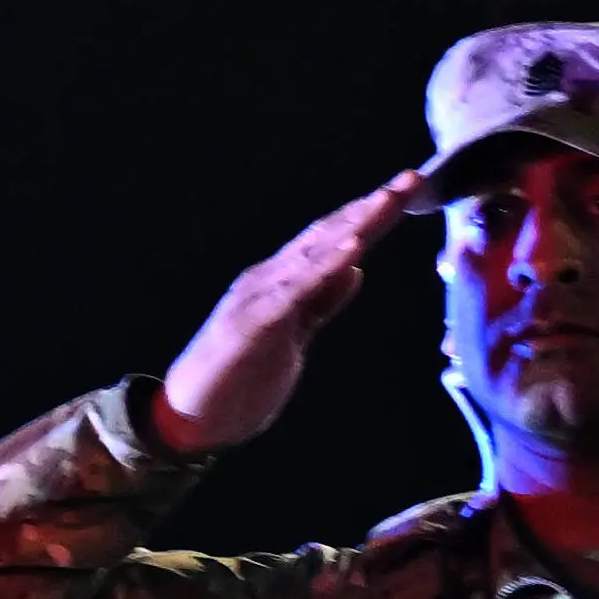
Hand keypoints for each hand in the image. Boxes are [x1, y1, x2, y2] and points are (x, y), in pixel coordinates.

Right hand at [154, 177, 438, 451]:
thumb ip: (321, 302)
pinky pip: (294, 293)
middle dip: (369, 208)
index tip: (407, 191)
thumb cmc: (239, 379)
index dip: (370, 215)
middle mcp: (268, 279)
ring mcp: (257, 298)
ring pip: (312, 255)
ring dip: (351, 226)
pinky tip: (350, 251)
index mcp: (280, 282)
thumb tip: (355, 270)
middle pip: (326, 236)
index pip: (332, 240)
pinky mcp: (251, 325)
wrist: (188, 418)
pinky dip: (323, 269)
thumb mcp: (294, 336)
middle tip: (409, 180)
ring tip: (385, 201)